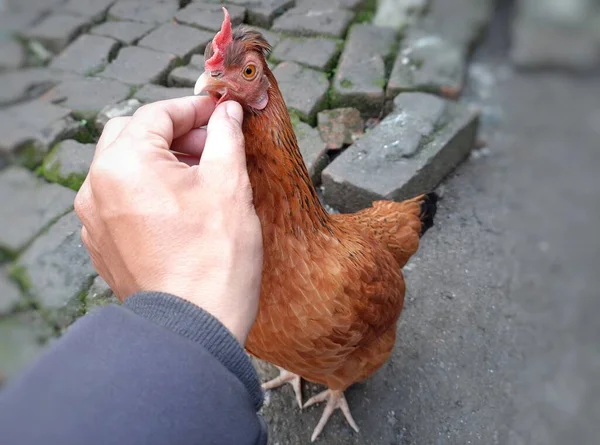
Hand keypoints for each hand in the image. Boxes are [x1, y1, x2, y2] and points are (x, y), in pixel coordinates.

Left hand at [74, 97, 262, 344]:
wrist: (193, 327)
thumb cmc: (214, 259)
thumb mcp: (229, 185)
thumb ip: (225, 137)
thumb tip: (228, 112)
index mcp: (124, 164)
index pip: (156, 114)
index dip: (194, 107)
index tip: (221, 111)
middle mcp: (96, 187)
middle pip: (131, 135)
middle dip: (172, 131)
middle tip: (211, 143)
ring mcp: (94, 219)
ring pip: (123, 167)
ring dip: (159, 160)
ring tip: (200, 176)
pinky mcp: (102, 243)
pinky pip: (119, 199)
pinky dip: (146, 189)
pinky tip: (180, 205)